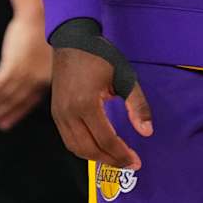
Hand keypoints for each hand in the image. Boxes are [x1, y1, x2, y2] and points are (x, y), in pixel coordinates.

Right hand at [0, 13, 53, 129]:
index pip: (29, 102)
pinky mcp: (13, 63)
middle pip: (15, 100)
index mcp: (46, 79)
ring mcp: (24, 72)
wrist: (39, 14)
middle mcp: (36, 80)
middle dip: (0, 113)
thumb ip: (40, 70)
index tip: (4, 124)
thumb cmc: (44, 30)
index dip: (16, 114)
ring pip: (5, 94)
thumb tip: (30, 80)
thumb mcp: (49, 54)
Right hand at [48, 46, 153, 170]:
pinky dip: (83, 149)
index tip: (136, 161)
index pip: (106, 140)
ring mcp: (59, 113)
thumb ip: (137, 106)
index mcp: (86, 104)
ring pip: (76, 148)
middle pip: (90, 150)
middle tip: (129, 163)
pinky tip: (98, 147)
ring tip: (115, 159)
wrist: (71, 39)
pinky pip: (68, 140)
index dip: (122, 154)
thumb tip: (147, 132)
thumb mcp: (124, 77)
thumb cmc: (100, 55)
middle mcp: (69, 112)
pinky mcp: (56, 112)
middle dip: (111, 161)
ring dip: (96, 158)